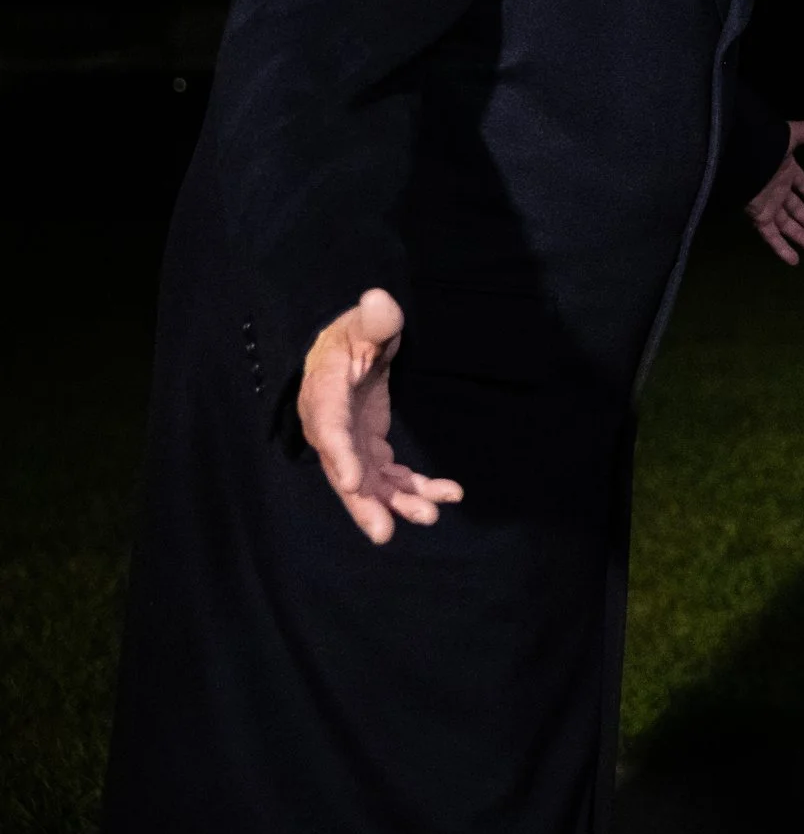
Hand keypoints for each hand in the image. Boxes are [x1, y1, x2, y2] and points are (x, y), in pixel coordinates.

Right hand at [298, 289, 463, 544]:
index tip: (355, 484)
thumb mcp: (363, 321)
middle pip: (345, 471)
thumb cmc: (353, 333)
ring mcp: (352, 442)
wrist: (347, 348)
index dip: (341, 457)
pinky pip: (392, 475)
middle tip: (385, 533)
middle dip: (365, 504)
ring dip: (399, 502)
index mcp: (325, 393)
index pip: (329, 429)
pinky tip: (448, 494)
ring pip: (371, 483)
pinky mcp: (371, 448)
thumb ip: (374, 318)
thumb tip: (379, 300)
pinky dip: (416, 487)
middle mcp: (332, 427)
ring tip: (432, 516)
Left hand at [745, 116, 803, 265]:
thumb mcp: (789, 137)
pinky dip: (782, 248)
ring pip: (786, 223)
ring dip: (799, 235)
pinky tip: (794, 261)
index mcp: (785, 169)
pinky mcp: (760, 216)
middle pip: (795, 208)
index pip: (801, 183)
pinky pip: (772, 235)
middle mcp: (777, 188)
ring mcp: (769, 203)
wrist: (740, 155)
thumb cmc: (765, 145)